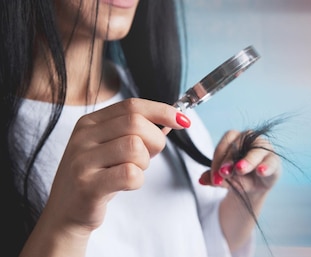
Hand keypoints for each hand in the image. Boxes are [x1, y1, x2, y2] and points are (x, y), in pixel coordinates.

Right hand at [40, 98, 189, 234]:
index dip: (162, 111)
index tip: (183, 121)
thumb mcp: (112, 148)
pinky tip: (126, 185)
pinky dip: (138, 181)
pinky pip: (130, 174)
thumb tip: (174, 119)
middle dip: (155, 141)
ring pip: (135, 147)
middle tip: (150, 156)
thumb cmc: (98, 177)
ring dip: (144, 163)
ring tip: (132, 171)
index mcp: (90, 122)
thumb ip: (137, 131)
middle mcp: (83, 137)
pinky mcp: (88, 186)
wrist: (67, 212)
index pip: (132, 106)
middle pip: (136, 123)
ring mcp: (83, 161)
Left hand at [199, 130, 280, 195]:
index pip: (225, 144)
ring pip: (256, 151)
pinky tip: (261, 171)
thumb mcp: (225, 179)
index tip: (215, 176)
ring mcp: (264, 148)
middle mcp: (250, 139)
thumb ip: (215, 178)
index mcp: (235, 139)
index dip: (217, 160)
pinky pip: (271, 161)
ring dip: (248, 161)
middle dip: (230, 159)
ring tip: (240, 170)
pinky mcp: (274, 160)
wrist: (254, 188)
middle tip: (224, 172)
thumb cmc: (238, 177)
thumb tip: (202, 179)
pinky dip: (266, 166)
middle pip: (239, 144)